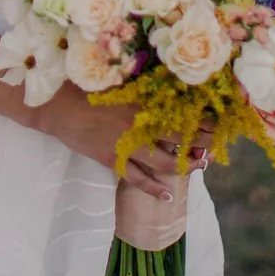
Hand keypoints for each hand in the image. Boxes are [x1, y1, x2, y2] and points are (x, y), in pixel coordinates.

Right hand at [33, 88, 201, 199]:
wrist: (55, 106)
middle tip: (217, 144)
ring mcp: (126, 147)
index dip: (202, 120)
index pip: (181, 114)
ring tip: (201, 164)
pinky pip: (136, 179)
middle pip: (180, 139)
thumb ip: (140, 85)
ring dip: (186, 165)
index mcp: (141, 103)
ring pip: (164, 163)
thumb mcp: (116, 79)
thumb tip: (165, 83)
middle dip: (203, 142)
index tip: (219, 121)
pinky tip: (167, 196)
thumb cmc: (83, 85)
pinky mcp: (111, 160)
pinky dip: (153, 189)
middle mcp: (139, 127)